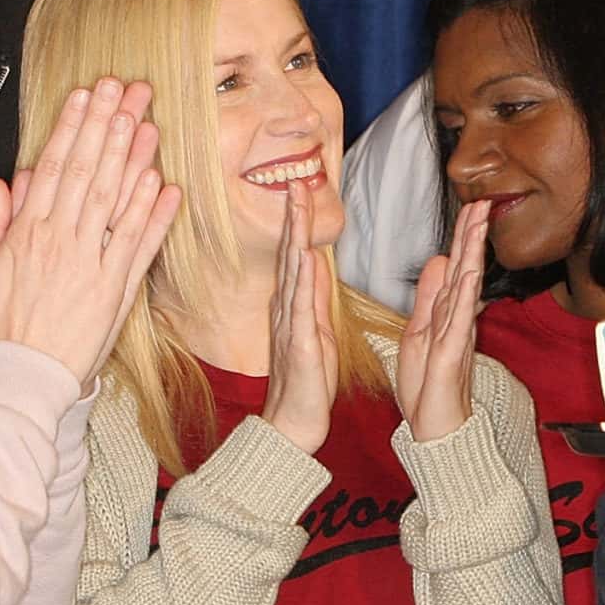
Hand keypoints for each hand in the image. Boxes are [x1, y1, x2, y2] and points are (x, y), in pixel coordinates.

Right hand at [0, 79, 179, 390]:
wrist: (22, 382)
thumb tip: (3, 183)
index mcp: (28, 235)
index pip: (56, 167)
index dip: (74, 127)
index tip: (87, 94)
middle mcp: (64, 242)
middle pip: (91, 172)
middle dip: (108, 125)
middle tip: (127, 88)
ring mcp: (94, 265)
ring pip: (117, 201)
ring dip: (135, 158)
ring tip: (150, 121)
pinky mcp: (117, 291)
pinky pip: (138, 247)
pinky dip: (154, 216)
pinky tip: (166, 184)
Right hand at [261, 180, 338, 453]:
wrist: (294, 424)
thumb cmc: (308, 381)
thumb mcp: (317, 329)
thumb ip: (313, 296)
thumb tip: (314, 262)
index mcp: (295, 305)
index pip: (298, 254)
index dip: (299, 221)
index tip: (302, 188)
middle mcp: (287, 308)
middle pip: (291, 253)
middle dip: (294, 216)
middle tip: (296, 180)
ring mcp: (291, 324)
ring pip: (293, 271)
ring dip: (295, 236)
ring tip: (297, 205)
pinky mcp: (299, 345)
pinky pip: (301, 308)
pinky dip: (303, 281)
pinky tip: (306, 258)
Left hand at [396, 197, 488, 442]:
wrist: (435, 429)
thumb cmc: (428, 387)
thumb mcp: (419, 333)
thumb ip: (429, 298)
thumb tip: (439, 262)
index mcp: (446, 313)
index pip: (457, 267)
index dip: (463, 237)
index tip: (471, 207)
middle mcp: (456, 319)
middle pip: (466, 268)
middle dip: (473, 234)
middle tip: (482, 201)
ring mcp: (457, 334)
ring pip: (467, 284)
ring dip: (473, 252)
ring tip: (479, 223)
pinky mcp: (452, 352)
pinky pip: (460, 316)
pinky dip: (465, 292)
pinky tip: (469, 270)